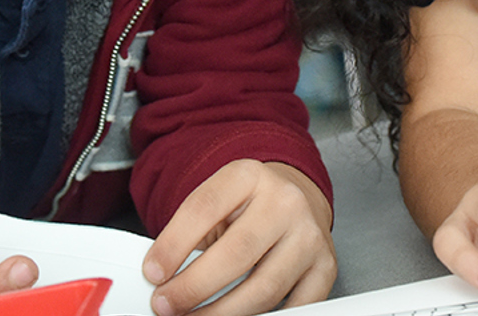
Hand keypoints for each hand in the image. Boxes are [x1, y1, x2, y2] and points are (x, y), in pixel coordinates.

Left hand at [142, 159, 334, 315]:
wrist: (295, 197)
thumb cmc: (247, 205)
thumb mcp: (216, 202)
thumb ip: (189, 233)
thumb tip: (159, 277)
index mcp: (248, 176)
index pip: (204, 209)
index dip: (173, 246)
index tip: (152, 274)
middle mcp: (285, 202)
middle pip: (236, 254)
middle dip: (193, 288)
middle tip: (166, 305)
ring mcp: (309, 235)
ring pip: (264, 289)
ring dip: (222, 313)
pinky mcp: (325, 267)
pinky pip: (295, 307)